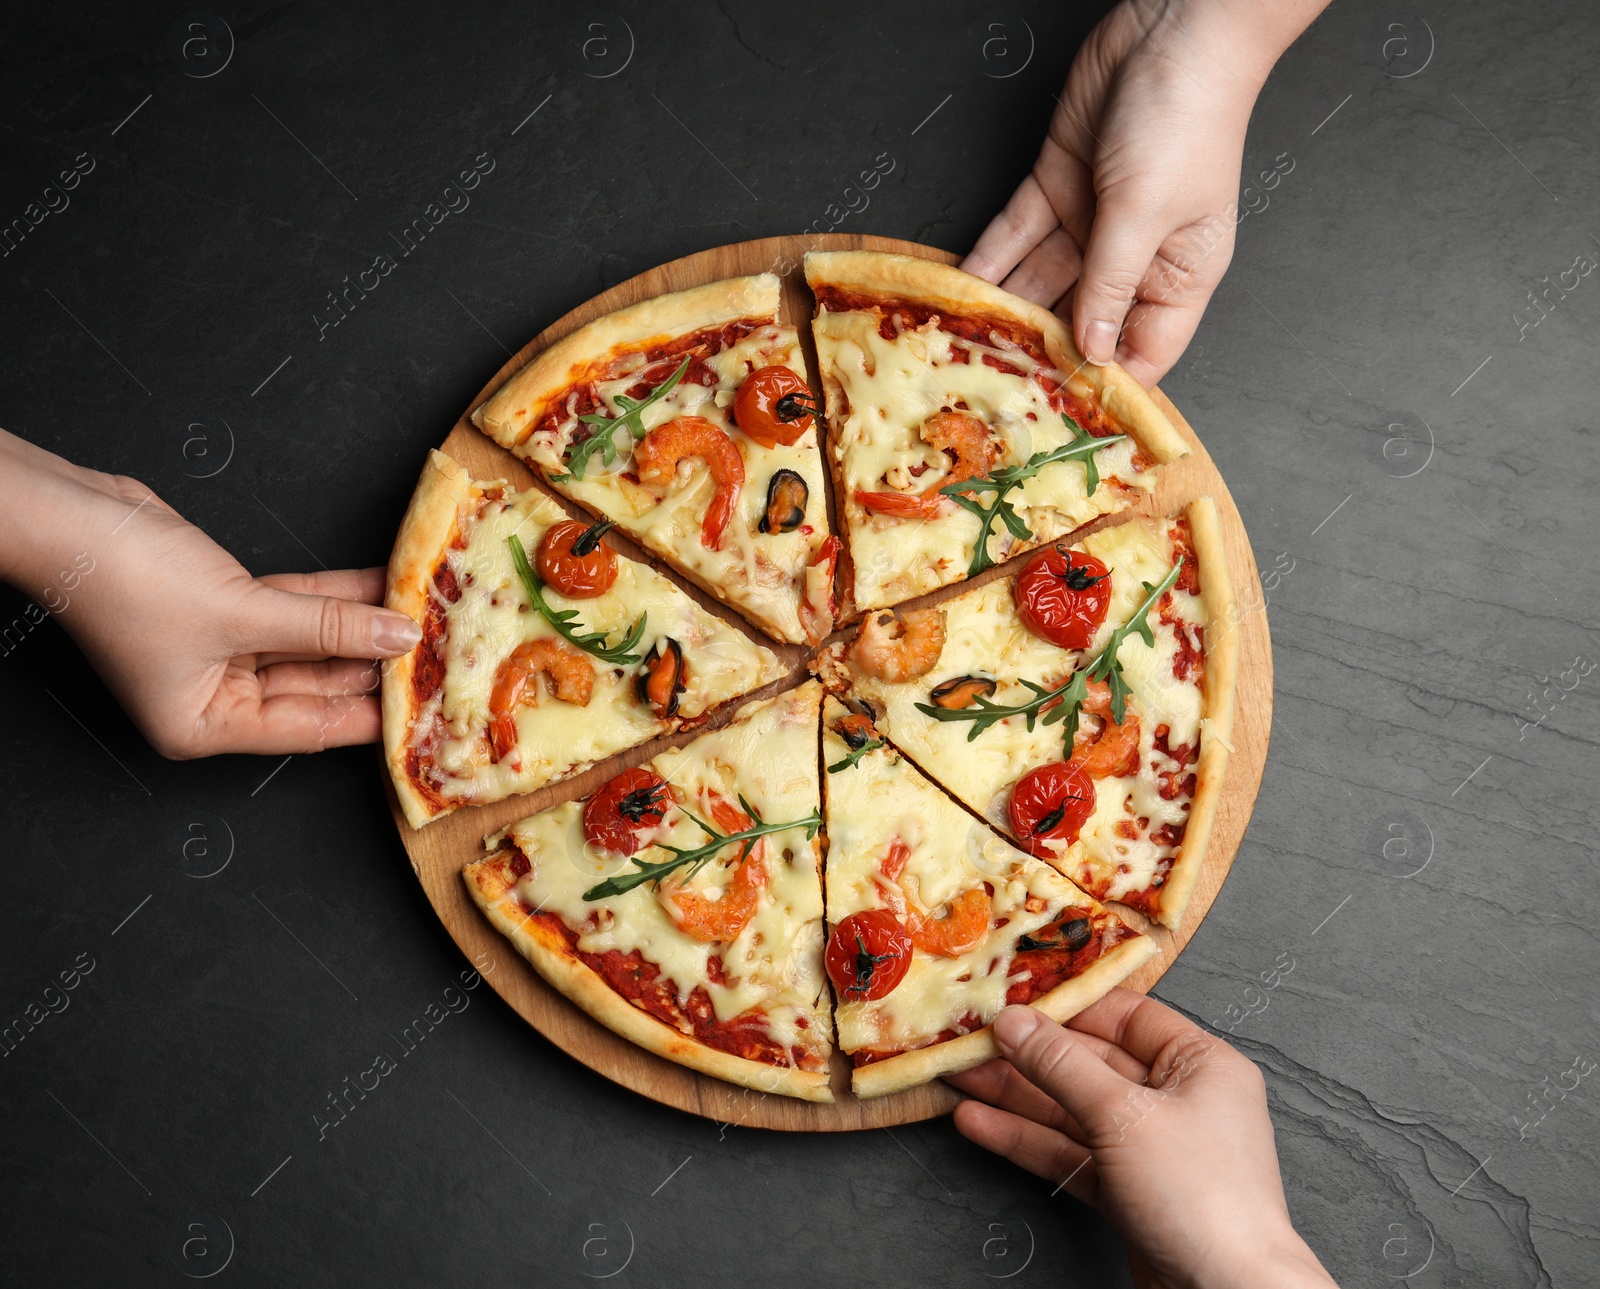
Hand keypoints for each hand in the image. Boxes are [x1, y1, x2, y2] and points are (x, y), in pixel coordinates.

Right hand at [0, 430, 420, 758]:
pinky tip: (385, 588)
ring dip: (364, 626)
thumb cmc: (128, 582)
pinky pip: (297, 608)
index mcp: (206, 726)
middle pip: (316, 685)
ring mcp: (221, 649)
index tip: (427, 707)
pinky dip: (338, 598)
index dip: (373, 715)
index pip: (310, 728)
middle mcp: (214, 696)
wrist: (71, 516)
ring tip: (424, 617)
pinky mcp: (227, 604)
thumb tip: (397, 635)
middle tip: (440, 656)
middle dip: (377, 665)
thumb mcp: (242, 612)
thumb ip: (328, 625)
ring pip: (312, 642)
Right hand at [948, 990, 1336, 1288]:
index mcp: (1200, 1063)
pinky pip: (1070, 1152)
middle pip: (1090, 1063)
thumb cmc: (1202, 1198)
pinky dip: (1026, 1139)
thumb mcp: (1124, 1115)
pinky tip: (980, 1124)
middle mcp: (1178, 1099)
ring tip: (959, 1078)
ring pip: (1072, 1110)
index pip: (1124, 1015)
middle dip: (1027, 1055)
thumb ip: (1062, 1065)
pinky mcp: (1128, 1191)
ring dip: (1016, 1096)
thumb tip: (1015, 1023)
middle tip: (971, 1040)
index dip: (1065, 1006)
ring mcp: (1151, 1148)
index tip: (1011, 998)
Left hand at [963, 0, 1325, 386]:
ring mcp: (1093, 221)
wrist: (1174, 29)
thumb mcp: (1146, 214)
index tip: (1066, 413)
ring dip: (1005, 308)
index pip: (1142, 350)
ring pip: (1041, 279)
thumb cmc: (1188, 118)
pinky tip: (959, 288)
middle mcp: (1134, 256)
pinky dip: (989, 257)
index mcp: (1180, 273)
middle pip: (1082, 320)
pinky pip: (1017, 233)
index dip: (1106, 382)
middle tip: (996, 385)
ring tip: (965, 342)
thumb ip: (1111, 283)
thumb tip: (1093, 349)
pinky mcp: (1058, 184)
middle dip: (1042, 351)